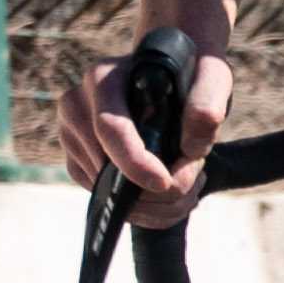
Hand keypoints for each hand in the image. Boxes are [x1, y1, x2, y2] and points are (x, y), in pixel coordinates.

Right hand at [55, 39, 234, 225]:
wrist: (170, 78)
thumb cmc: (188, 74)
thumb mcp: (211, 76)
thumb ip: (209, 102)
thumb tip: (191, 148)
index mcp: (103, 78)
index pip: (110, 128)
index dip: (136, 163)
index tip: (166, 183)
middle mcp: (77, 105)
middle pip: (105, 167)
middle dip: (151, 192)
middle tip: (192, 188)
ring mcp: (72, 134)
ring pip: (104, 188)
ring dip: (149, 203)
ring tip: (186, 187)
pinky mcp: (76, 159)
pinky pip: (102, 196)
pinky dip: (137, 208)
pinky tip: (165, 194)